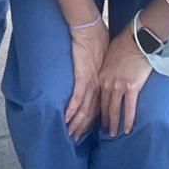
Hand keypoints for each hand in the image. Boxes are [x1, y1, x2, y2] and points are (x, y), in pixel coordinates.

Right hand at [63, 19, 107, 140]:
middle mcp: (97, 86)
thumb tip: (95, 75)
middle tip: (75, 140)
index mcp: (101, 83)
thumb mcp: (101, 59)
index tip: (85, 133)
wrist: (90, 29)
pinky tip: (66, 118)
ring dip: (76, 123)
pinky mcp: (83, 76)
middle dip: (82, 128)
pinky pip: (77, 97)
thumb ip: (98, 71)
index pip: (97, 108)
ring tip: (69, 134)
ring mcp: (90, 82)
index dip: (91, 122)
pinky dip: (71, 109)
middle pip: (91, 113)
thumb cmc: (96, 40)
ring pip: (84, 109)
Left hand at [98, 27, 153, 137]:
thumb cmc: (124, 43)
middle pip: (103, 106)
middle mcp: (107, 83)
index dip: (96, 110)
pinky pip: (129, 109)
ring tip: (113, 134)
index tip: (95, 119)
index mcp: (101, 75)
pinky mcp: (131, 87)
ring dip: (113, 124)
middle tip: (103, 132)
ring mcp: (118, 86)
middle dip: (102, 121)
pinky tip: (128, 130)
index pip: (96, 97)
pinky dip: (128, 121)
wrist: (136, 39)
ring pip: (114, 110)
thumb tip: (109, 72)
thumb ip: (107, 68)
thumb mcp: (109, 56)